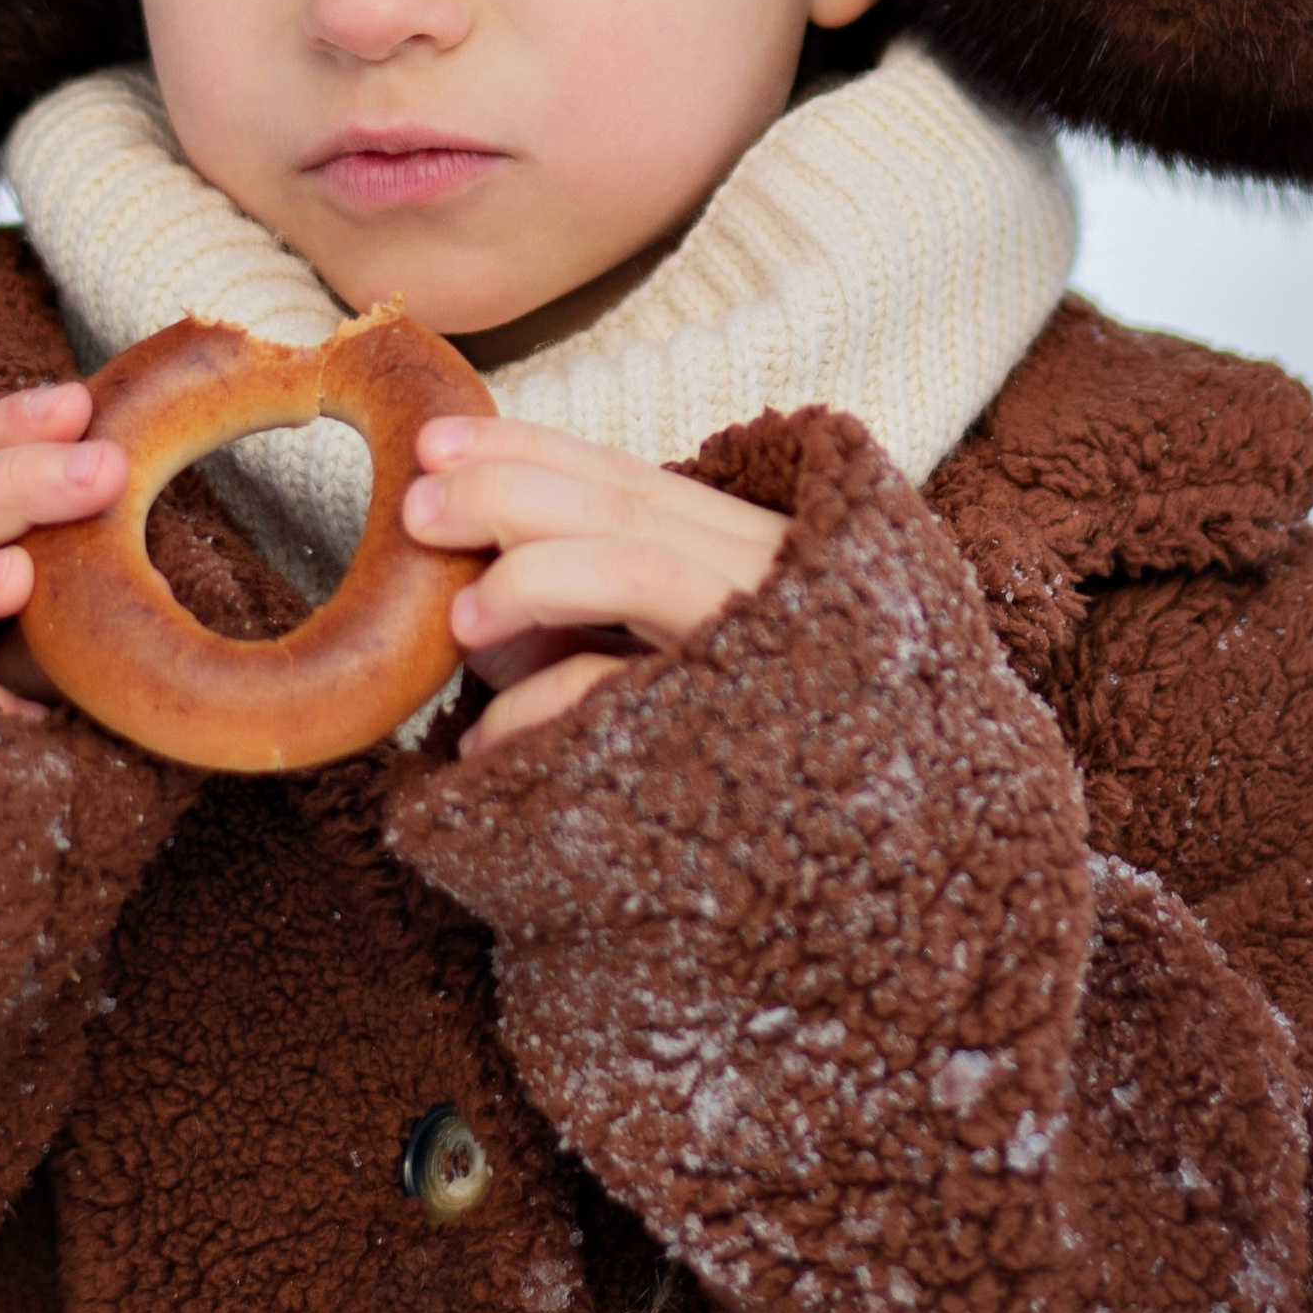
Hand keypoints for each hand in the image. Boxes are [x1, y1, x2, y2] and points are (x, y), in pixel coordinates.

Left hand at [401, 416, 786, 760]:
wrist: (895, 872)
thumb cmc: (770, 763)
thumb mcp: (682, 658)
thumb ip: (600, 609)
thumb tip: (471, 593)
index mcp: (754, 549)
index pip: (631, 475)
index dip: (528, 449)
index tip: (436, 440)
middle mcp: (773, 578)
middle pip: (627, 506)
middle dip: (508, 492)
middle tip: (416, 506)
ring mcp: (774, 649)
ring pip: (638, 570)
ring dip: (530, 577)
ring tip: (457, 618)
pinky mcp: (749, 730)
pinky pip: (632, 693)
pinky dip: (544, 705)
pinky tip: (487, 742)